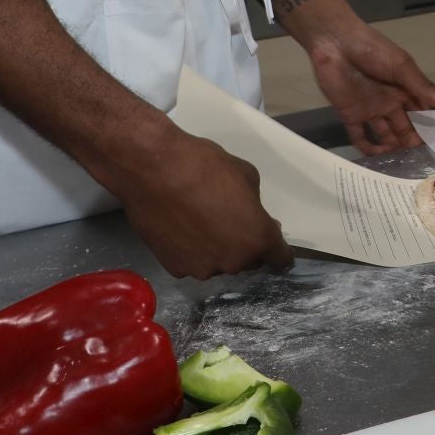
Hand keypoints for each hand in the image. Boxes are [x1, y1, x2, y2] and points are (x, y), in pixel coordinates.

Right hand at [112, 129, 292, 277]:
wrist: (153, 170)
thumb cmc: (204, 166)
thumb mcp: (246, 175)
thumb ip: (254, 205)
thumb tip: (252, 216)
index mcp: (257, 239)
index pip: (280, 259)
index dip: (278, 250)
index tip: (272, 242)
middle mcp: (232, 262)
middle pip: (248, 260)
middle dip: (245, 244)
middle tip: (230, 218)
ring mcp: (202, 268)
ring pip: (219, 262)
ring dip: (217, 248)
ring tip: (200, 220)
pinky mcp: (175, 269)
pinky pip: (192, 261)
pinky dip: (191, 250)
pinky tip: (181, 227)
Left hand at [306, 21, 434, 154]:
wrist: (336, 43)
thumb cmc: (373, 50)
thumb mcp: (401, 66)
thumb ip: (422, 87)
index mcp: (405, 88)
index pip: (423, 112)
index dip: (432, 126)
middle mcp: (390, 102)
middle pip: (406, 127)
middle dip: (414, 142)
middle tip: (423, 161)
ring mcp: (371, 110)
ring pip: (386, 135)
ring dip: (394, 148)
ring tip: (403, 164)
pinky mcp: (351, 115)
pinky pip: (360, 137)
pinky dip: (369, 149)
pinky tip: (378, 159)